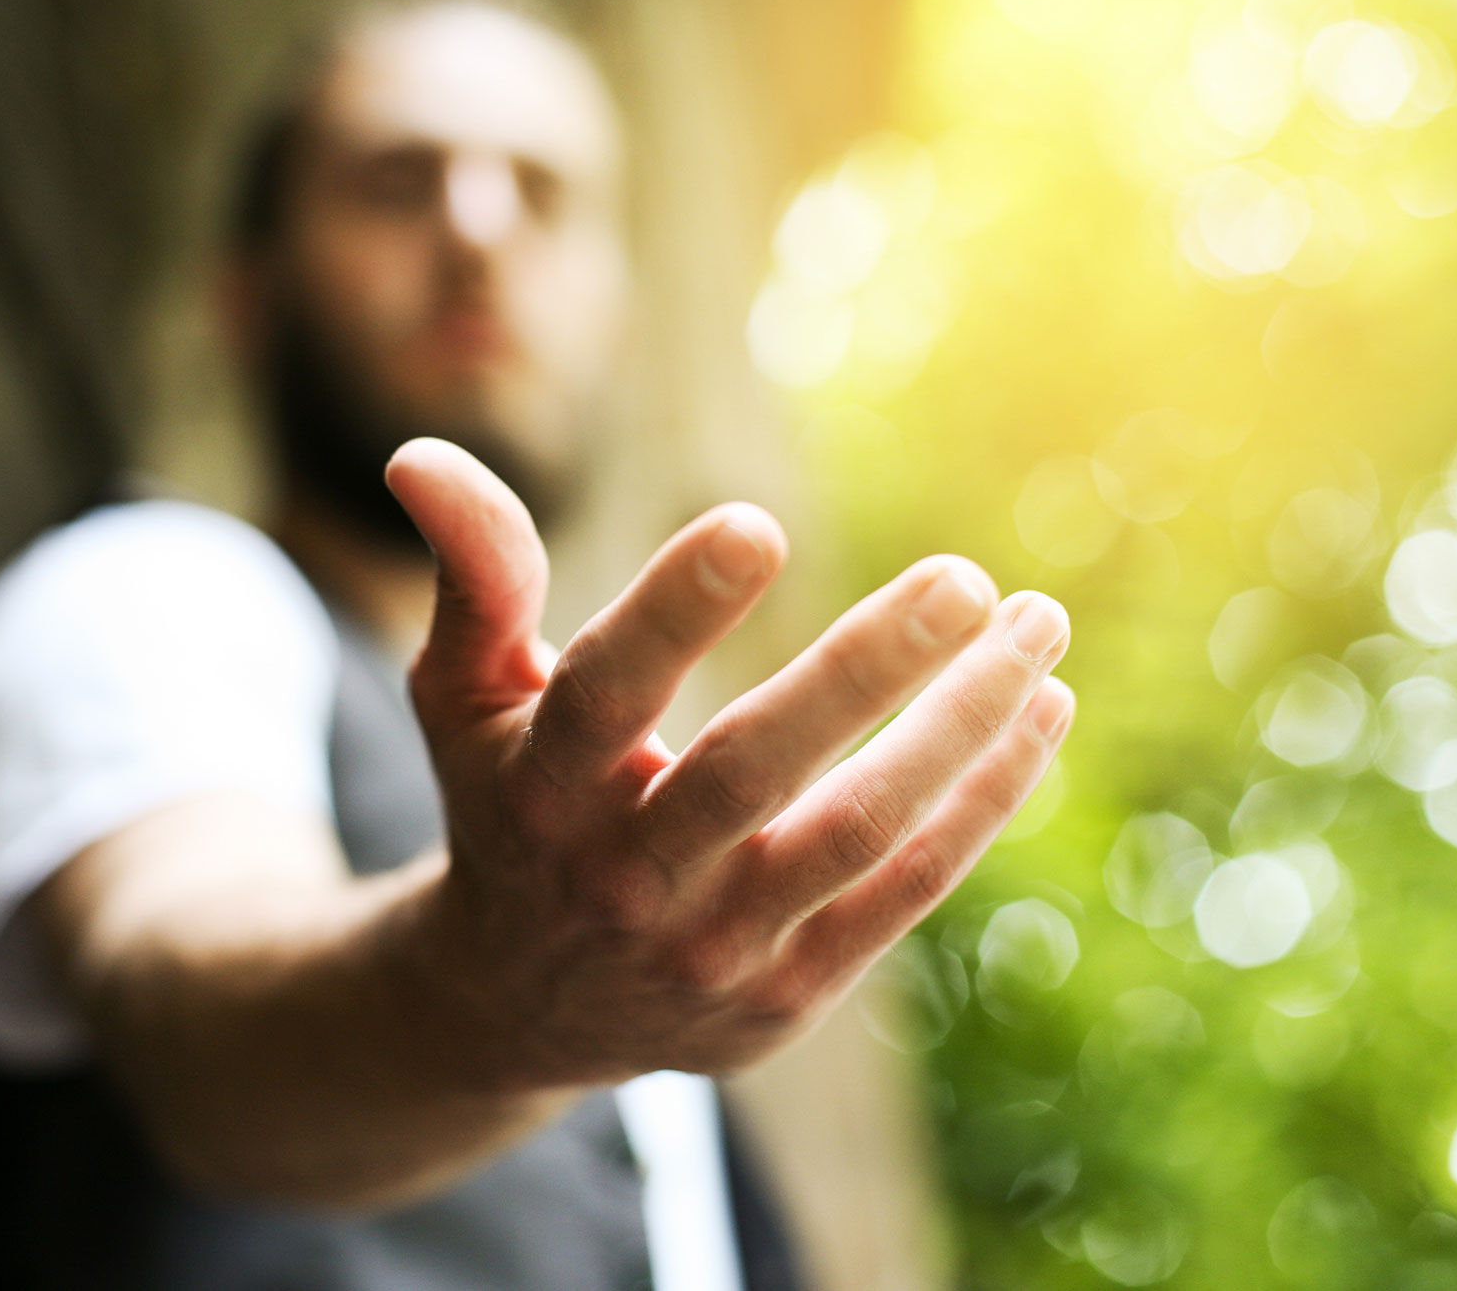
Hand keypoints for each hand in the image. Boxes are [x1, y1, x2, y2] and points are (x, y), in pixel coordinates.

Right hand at [387, 438, 1073, 1087]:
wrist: (523, 1003)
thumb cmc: (509, 804)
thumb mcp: (465, 696)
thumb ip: (472, 574)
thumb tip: (416, 453)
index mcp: (540, 786)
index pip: (607, 691)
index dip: (674, 611)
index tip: (756, 524)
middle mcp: (623, 874)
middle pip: (752, 769)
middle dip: (868, 671)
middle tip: (966, 579)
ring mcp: (710, 947)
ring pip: (856, 833)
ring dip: (963, 729)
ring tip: (1039, 627)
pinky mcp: (785, 994)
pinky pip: (904, 892)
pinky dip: (981, 802)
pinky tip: (1040, 713)